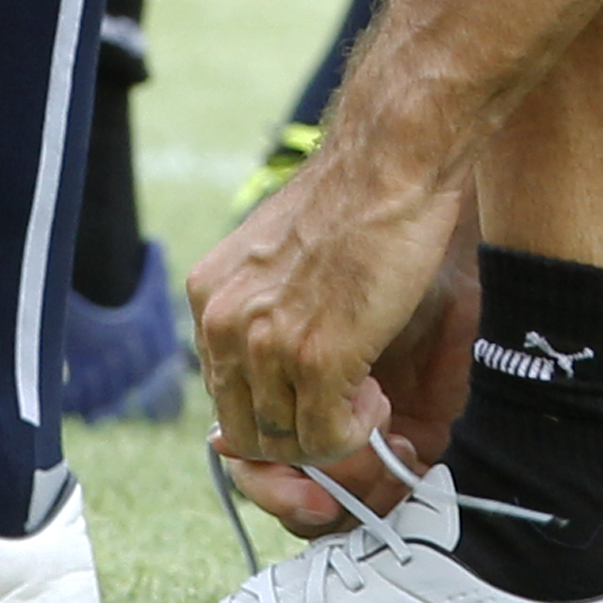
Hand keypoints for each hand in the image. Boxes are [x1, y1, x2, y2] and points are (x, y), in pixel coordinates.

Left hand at [190, 129, 477, 526]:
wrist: (391, 160)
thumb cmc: (356, 198)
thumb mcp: (280, 257)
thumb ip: (265, 308)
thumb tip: (274, 374)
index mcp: (211, 296)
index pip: (223, 392)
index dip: (272, 411)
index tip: (310, 406)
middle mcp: (223, 323)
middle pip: (244, 429)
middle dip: (297, 437)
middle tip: (343, 413)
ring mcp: (266, 345)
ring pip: (285, 441)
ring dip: (330, 434)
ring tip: (366, 394)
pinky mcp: (314, 359)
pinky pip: (325, 438)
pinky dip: (355, 432)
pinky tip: (377, 394)